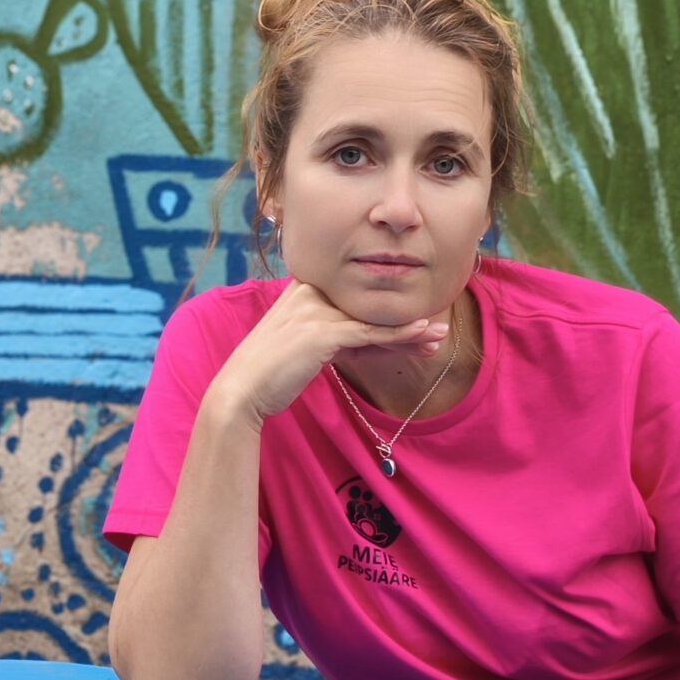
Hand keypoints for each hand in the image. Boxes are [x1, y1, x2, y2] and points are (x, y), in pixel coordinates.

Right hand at [205, 280, 447, 428]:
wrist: (241, 391)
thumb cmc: (270, 373)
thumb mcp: (305, 346)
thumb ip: (336, 335)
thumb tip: (371, 341)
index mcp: (304, 288)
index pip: (357, 300)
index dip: (388, 314)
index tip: (417, 324)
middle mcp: (310, 292)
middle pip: (369, 307)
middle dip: (404, 321)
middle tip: (436, 331)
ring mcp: (315, 309)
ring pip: (374, 318)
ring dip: (411, 329)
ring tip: (439, 336)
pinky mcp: (322, 332)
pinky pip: (370, 333)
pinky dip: (399, 334)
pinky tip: (422, 335)